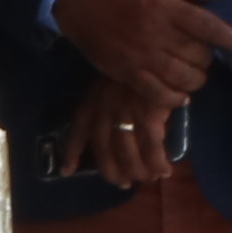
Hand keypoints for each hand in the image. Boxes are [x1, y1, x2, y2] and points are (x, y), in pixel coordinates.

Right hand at [48, 0, 231, 104]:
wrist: (76, 1)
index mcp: (166, 7)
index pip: (207, 26)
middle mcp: (157, 33)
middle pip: (198, 55)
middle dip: (207, 58)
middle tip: (202, 55)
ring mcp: (142, 55)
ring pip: (183, 77)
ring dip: (196, 79)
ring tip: (193, 73)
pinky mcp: (128, 72)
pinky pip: (158, 93)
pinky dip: (175, 98)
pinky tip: (181, 94)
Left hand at [63, 75, 177, 191]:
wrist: (149, 49)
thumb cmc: (131, 64)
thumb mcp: (109, 81)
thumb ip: (106, 103)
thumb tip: (116, 128)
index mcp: (91, 103)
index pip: (77, 132)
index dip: (72, 153)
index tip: (66, 171)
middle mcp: (103, 112)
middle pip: (104, 151)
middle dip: (113, 172)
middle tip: (123, 183)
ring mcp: (124, 115)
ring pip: (127, 154)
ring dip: (137, 171)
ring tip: (147, 178)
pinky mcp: (147, 116)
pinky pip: (152, 148)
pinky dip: (157, 162)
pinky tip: (165, 170)